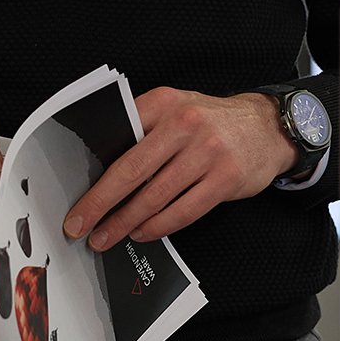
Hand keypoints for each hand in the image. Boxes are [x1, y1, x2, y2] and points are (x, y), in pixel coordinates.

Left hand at [61, 87, 295, 252]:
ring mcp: (207, 152)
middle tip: (78, 227)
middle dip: (100, 204)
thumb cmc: (210, 122)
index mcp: (163, 103)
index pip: (118, 138)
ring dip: (125, 222)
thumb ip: (143, 129)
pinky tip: (142, 234)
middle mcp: (185, 124)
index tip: (73, 196)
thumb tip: (100, 170)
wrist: (267, 127)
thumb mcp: (176, 109)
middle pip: (131, 171)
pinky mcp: (225, 179)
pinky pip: (184, 211)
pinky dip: (158, 227)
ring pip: (155, 196)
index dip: (93, 173)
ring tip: (106, 237)